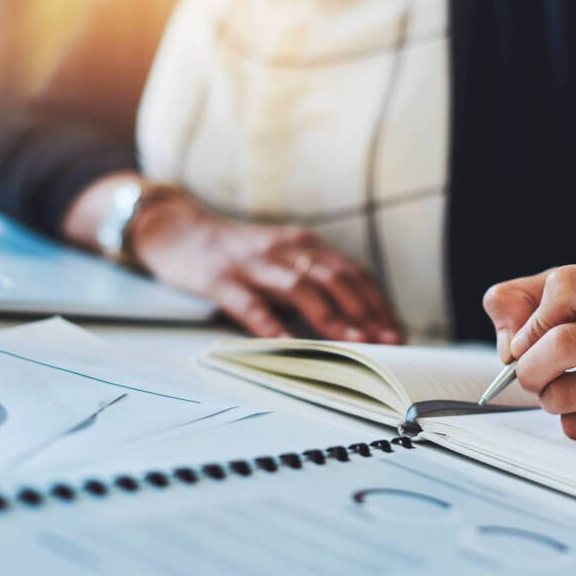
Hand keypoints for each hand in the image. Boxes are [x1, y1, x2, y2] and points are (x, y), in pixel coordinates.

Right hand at [131, 191, 401, 341]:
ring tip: (357, 343)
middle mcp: (284, 249)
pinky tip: (288, 346)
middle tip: (391, 341)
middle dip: (367, 311)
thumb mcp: (281, 258)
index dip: (378, 301)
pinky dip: (271, 326)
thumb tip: (354, 319)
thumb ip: (312, 280)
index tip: (398, 329)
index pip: (352, 272)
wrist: (176, 230)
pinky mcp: (219, 279)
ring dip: (333, 317)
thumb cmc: (237, 254)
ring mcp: (252, 263)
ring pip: (301, 289)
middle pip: (336, 278)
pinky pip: (249, 305)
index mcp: (303, 244)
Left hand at [483, 264, 575, 449]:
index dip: (533, 315)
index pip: (565, 287)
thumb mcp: (574, 293)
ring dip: (547, 394)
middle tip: (527, 369)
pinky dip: (571, 419)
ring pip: (563, 395)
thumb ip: (520, 300)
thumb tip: (508, 347)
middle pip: (564, 344)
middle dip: (528, 363)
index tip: (529, 334)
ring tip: (568, 383)